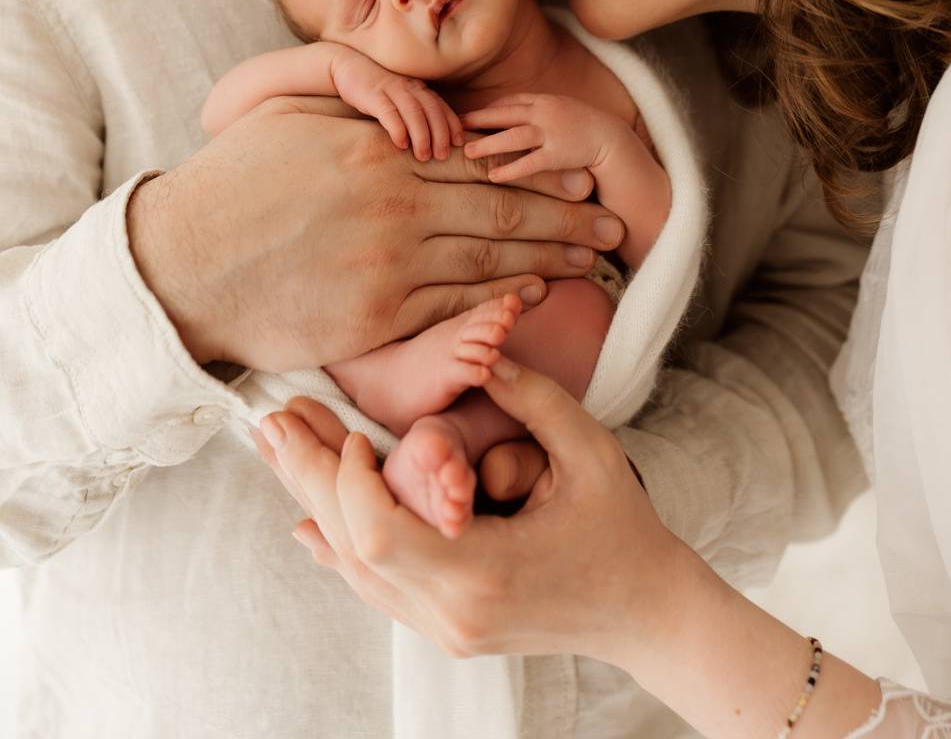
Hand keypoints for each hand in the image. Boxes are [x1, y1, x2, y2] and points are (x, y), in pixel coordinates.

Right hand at [127, 96, 624, 370]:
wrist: (184, 263)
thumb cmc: (237, 182)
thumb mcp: (295, 110)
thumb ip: (366, 102)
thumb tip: (427, 115)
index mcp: (382, 148)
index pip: (483, 160)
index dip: (540, 170)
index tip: (581, 176)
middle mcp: (397, 201)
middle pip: (504, 211)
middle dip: (567, 218)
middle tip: (612, 225)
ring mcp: (390, 262)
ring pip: (492, 261)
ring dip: (551, 260)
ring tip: (592, 260)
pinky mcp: (377, 317)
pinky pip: (455, 307)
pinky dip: (503, 300)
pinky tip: (537, 294)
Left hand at [252, 361, 685, 666]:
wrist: (646, 612)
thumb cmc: (623, 529)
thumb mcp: (590, 451)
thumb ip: (532, 400)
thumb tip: (481, 353)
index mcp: (483, 571)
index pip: (380, 535)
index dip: (349, 481)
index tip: (349, 432)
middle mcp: (452, 611)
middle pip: (352, 549)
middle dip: (309, 480)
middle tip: (274, 422)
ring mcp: (446, 627)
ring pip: (355, 570)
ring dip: (316, 505)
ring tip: (280, 450)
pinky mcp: (447, 625)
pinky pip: (377, 588)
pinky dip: (338, 547)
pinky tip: (305, 521)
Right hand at [332, 49, 463, 161]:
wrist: (347, 65)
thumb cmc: (376, 86)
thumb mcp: (400, 95)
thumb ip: (415, 109)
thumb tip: (431, 136)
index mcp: (418, 87)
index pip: (441, 106)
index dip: (452, 124)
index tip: (459, 143)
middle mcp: (409, 86)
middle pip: (431, 110)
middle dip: (440, 134)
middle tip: (442, 156)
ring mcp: (391, 89)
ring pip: (413, 112)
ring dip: (421, 136)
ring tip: (424, 156)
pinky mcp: (373, 95)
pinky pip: (389, 112)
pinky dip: (397, 129)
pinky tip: (401, 145)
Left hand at [463, 94, 609, 183]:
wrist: (610, 140)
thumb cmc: (579, 126)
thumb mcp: (555, 110)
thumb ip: (531, 110)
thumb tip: (502, 116)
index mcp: (542, 100)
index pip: (506, 103)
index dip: (484, 111)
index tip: (464, 118)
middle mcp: (545, 112)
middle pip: (503, 115)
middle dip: (477, 121)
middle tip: (453, 128)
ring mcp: (552, 133)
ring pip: (513, 137)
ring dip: (488, 144)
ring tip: (467, 152)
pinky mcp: (559, 155)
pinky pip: (530, 163)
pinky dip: (510, 170)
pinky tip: (492, 176)